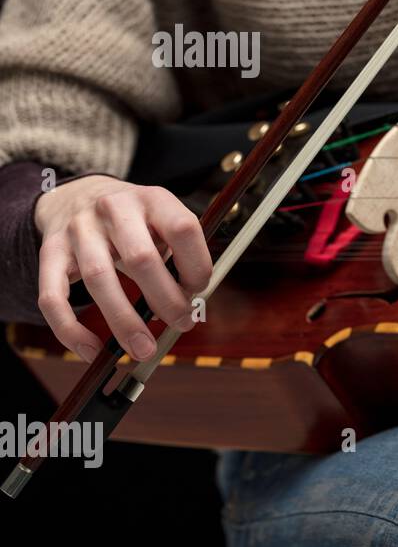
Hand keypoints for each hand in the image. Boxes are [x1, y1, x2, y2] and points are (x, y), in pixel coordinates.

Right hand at [35, 176, 211, 361]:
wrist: (78, 195)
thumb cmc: (135, 221)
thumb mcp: (163, 222)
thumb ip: (179, 256)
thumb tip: (187, 307)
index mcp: (153, 199)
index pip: (183, 229)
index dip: (197, 265)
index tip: (198, 291)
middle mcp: (114, 208)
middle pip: (141, 258)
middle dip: (167, 300)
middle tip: (181, 325)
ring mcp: (78, 229)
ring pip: (99, 279)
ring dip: (124, 322)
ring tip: (144, 349)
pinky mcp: (50, 251)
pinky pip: (53, 296)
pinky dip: (70, 330)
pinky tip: (92, 351)